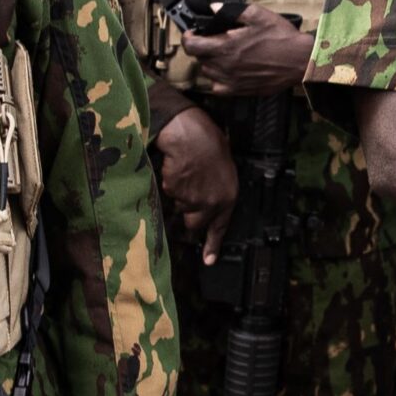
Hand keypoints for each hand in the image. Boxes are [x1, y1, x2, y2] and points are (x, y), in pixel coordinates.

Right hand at [153, 107, 239, 261]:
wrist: (192, 134)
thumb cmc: (210, 143)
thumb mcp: (223, 168)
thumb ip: (217, 188)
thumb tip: (208, 198)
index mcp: (228, 197)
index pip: (220, 227)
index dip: (213, 245)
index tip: (208, 261)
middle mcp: (211, 204)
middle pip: (194, 222)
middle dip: (188, 211)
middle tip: (187, 191)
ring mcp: (191, 200)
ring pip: (179, 206)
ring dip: (178, 194)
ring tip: (183, 171)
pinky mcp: (174, 194)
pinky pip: (167, 193)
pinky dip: (169, 183)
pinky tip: (175, 168)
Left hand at [178, 6, 312, 97]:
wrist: (300, 62)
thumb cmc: (282, 39)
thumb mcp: (259, 15)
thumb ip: (233, 10)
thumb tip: (214, 7)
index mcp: (227, 46)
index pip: (192, 46)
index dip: (188, 38)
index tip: (192, 33)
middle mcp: (225, 66)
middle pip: (199, 58)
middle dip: (202, 47)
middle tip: (214, 40)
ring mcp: (231, 81)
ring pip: (208, 72)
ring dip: (210, 62)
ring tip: (223, 54)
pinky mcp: (240, 91)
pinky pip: (218, 88)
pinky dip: (218, 79)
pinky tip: (227, 71)